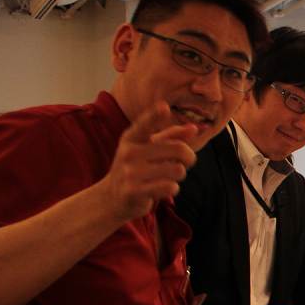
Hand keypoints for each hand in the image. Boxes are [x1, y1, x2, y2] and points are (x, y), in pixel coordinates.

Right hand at [100, 102, 197, 222]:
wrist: (111, 198)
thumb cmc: (136, 170)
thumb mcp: (148, 149)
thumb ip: (171, 137)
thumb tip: (194, 128)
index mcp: (131, 138)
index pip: (145, 124)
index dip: (155, 115)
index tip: (164, 107)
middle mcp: (129, 152)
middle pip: (178, 149)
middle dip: (189, 157)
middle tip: (185, 162)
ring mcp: (130, 172)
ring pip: (177, 170)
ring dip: (179, 176)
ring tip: (167, 177)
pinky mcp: (134, 191)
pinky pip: (170, 187)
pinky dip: (172, 189)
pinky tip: (161, 189)